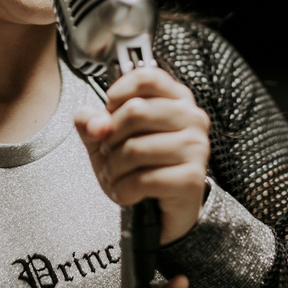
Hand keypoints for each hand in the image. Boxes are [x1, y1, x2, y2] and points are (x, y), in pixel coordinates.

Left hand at [74, 67, 210, 245]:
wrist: (162, 209)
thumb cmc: (141, 167)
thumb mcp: (110, 139)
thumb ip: (93, 122)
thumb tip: (94, 122)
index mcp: (175, 99)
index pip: (147, 77)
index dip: (119, 91)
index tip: (109, 108)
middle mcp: (191, 118)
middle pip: (136, 110)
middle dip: (110, 138)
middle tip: (109, 152)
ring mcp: (195, 147)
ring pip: (135, 148)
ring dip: (114, 168)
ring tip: (116, 175)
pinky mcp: (191, 178)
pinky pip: (143, 179)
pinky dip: (124, 190)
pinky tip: (128, 192)